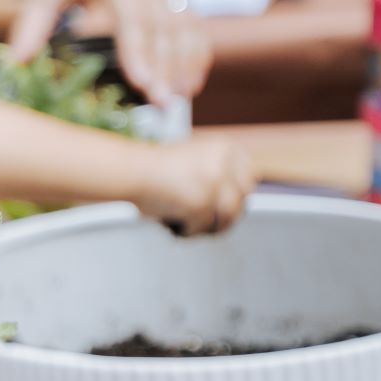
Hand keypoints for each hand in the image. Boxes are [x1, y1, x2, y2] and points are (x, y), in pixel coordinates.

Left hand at [10, 0, 209, 106]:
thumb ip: (33, 20)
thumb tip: (16, 61)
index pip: (131, 17)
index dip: (138, 50)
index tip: (142, 83)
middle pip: (162, 27)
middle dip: (165, 67)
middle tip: (163, 105)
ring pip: (184, 25)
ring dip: (186, 63)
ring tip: (181, 100)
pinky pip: (195, 21)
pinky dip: (198, 50)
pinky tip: (194, 80)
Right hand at [133, 138, 254, 235]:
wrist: (131, 171)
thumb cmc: (156, 168)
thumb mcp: (195, 159)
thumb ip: (217, 172)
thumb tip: (237, 203)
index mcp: (226, 149)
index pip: (249, 177)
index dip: (239, 194)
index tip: (227, 204)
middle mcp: (225, 164)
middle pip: (241, 200)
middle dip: (226, 215)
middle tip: (210, 222)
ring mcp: (215, 185)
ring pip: (227, 218)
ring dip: (211, 227)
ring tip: (190, 226)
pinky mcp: (201, 205)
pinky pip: (203, 227)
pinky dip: (188, 231)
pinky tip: (174, 226)